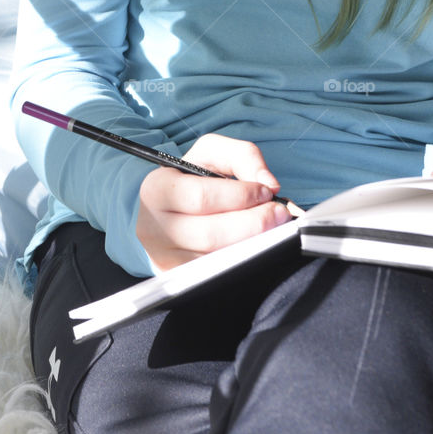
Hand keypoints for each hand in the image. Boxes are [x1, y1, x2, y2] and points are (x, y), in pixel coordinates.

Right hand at [136, 132, 294, 270]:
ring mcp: (165, 259)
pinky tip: (256, 247)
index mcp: (156, 190)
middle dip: (254, 222)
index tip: (266, 191)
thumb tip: (268, 184)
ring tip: (272, 228)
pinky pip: (218, 276)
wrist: (168, 211)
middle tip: (278, 213)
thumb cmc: (193, 179)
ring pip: (217, 259)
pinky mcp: (179, 279)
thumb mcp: (212, 154)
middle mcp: (154, 227)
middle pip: (211, 234)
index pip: (202, 197)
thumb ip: (243, 156)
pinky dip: (244, 262)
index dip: (241, 195)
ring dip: (254, 244)